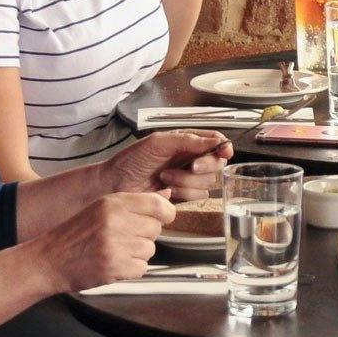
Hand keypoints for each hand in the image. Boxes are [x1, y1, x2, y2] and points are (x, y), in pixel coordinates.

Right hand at [33, 191, 169, 292]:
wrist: (49, 260)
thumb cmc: (75, 234)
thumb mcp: (102, 208)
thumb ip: (134, 203)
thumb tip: (167, 195)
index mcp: (113, 203)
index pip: (158, 205)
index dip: (166, 213)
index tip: (162, 218)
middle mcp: (115, 221)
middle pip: (156, 228)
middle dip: (145, 235)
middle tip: (125, 238)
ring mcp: (115, 245)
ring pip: (150, 249)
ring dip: (137, 254)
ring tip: (116, 251)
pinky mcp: (115, 267)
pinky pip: (141, 268)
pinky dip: (131, 269)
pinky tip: (114, 263)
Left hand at [109, 130, 232, 199]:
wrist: (114, 185)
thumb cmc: (131, 160)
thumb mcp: (159, 142)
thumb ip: (188, 140)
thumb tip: (216, 141)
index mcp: (186, 142)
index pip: (215, 141)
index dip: (223, 147)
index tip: (224, 152)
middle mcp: (190, 159)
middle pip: (217, 163)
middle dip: (205, 166)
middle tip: (190, 166)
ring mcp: (187, 178)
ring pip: (208, 182)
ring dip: (187, 181)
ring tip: (165, 177)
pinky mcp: (182, 195)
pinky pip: (198, 196)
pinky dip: (183, 193)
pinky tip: (166, 190)